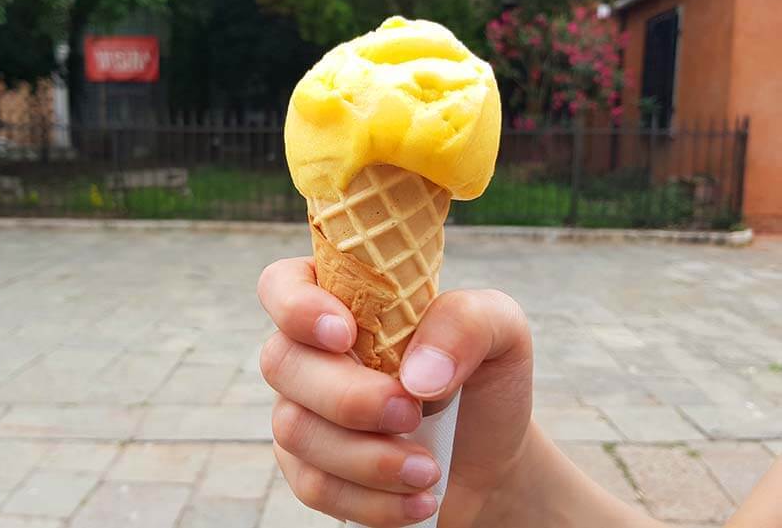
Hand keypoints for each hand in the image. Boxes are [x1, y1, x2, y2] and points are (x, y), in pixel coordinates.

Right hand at [257, 256, 533, 526]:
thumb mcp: (502, 332)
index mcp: (347, 299)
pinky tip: (418, 499)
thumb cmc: (485, 381)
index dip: (297, 306)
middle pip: (281, 361)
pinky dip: (370, 500)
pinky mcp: (310, 468)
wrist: (492, 459)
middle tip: (413, 414)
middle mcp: (313, 351)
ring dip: (368, 457)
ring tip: (429, 469)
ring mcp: (303, 410)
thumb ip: (465, 324)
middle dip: (348, 396)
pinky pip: (313, 485)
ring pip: (294, 429)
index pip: (284, 283)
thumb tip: (415, 375)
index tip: (345, 335)